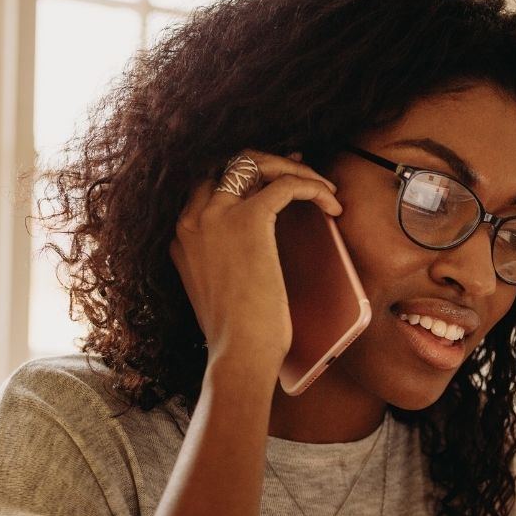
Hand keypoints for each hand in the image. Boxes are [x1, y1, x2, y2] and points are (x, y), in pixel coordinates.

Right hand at [169, 150, 341, 371]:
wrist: (239, 354)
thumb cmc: (239, 337)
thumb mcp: (219, 292)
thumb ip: (223, 263)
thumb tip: (255, 253)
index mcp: (183, 235)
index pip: (210, 184)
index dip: (246, 176)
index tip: (275, 179)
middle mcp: (193, 218)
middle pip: (229, 164)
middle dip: (268, 161)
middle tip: (301, 170)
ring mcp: (217, 215)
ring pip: (255, 162)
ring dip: (293, 168)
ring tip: (323, 186)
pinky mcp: (249, 220)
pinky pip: (285, 184)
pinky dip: (312, 186)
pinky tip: (332, 202)